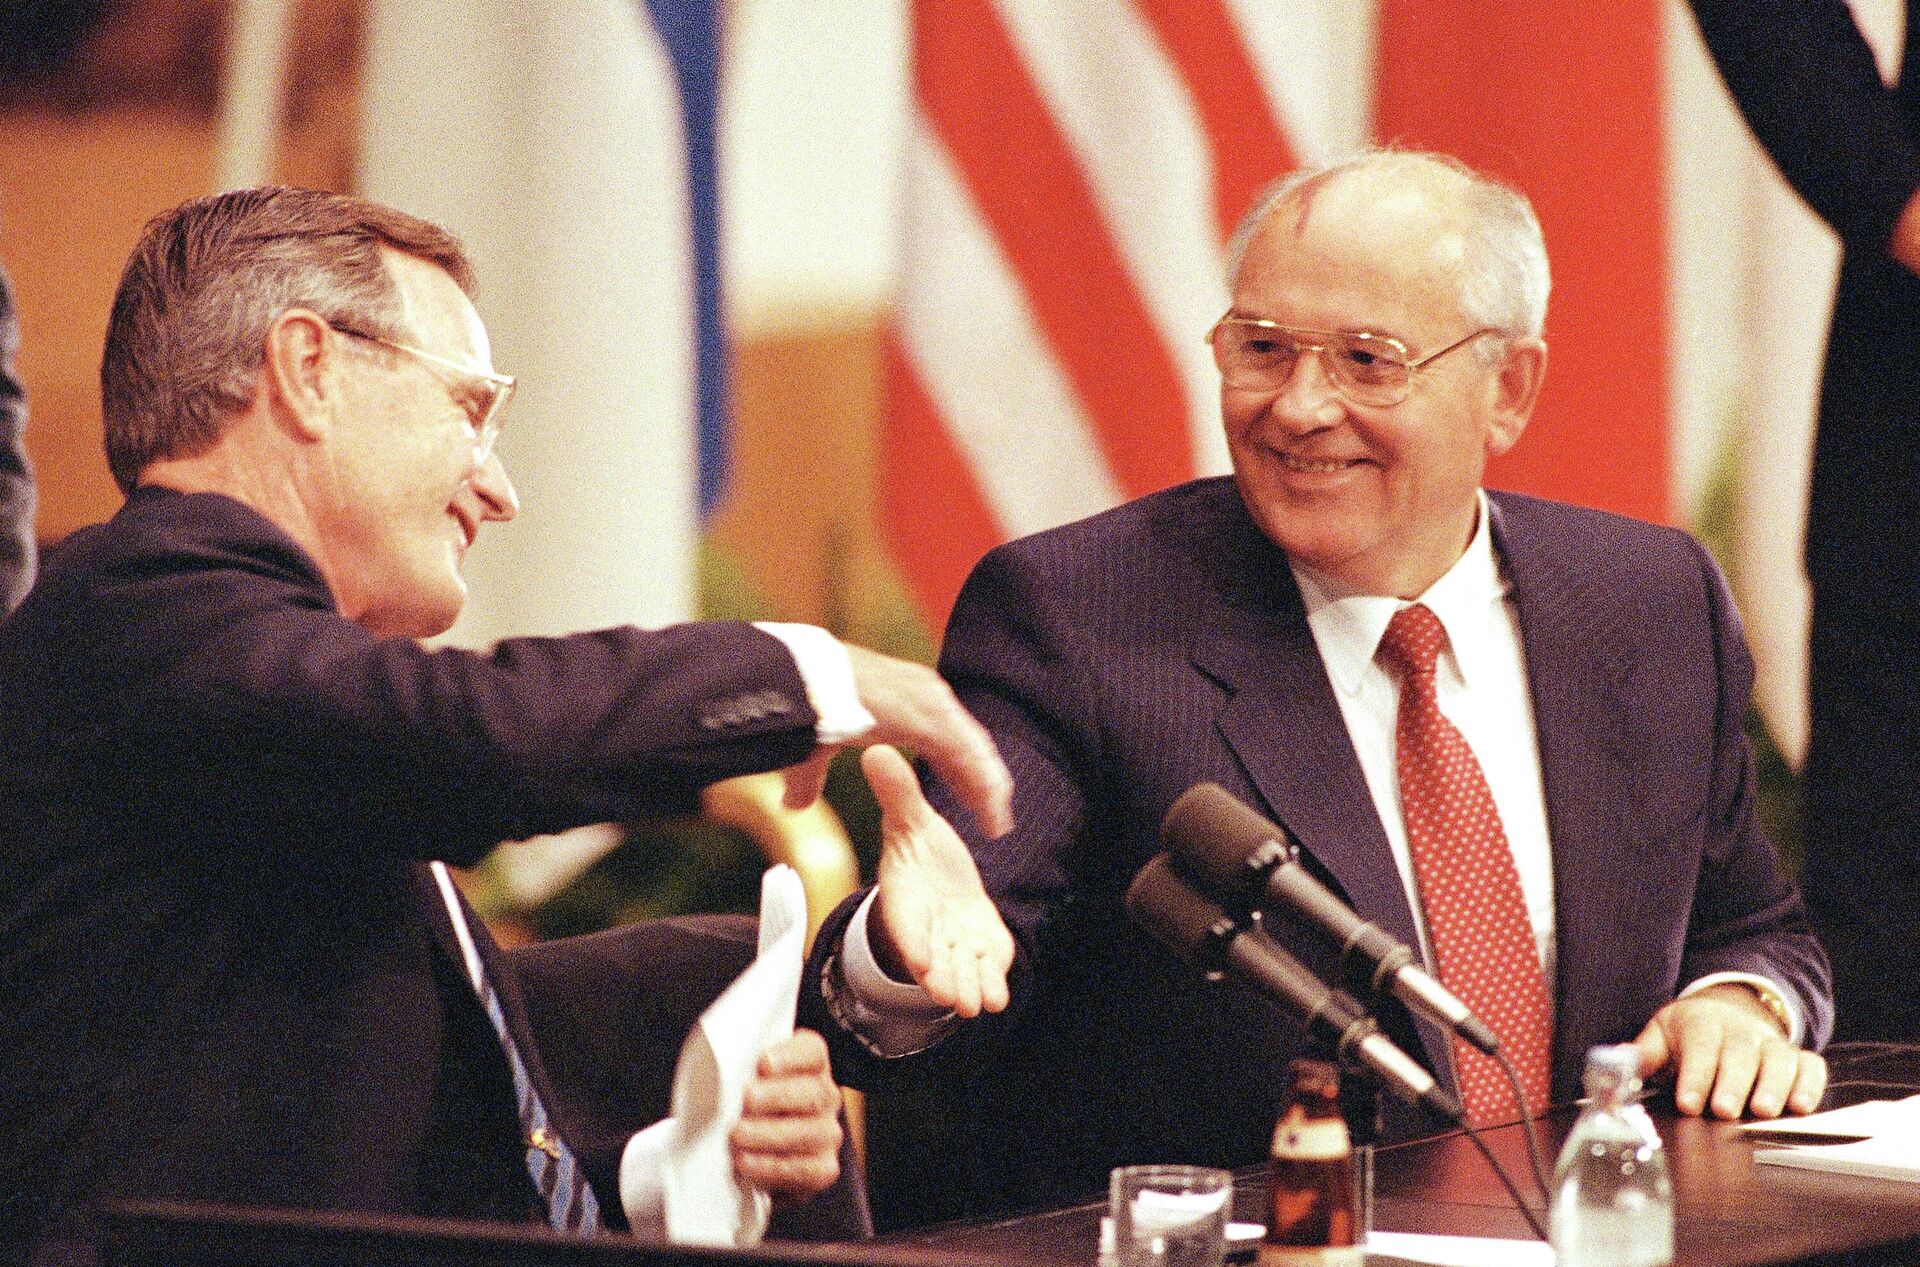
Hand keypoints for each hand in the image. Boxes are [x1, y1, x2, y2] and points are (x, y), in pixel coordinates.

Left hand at [730, 1029, 842, 1205]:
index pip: (812, 1052)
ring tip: (738, 1136)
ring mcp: (827, 1134)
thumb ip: (739, 1072)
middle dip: (777, 1097)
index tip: (763, 1064)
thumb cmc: (746, 1108)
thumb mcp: (743, 1081)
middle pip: (814, 1092)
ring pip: (810, 1132)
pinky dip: (772, 1166)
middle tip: (747, 1101)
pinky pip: (806, 1170)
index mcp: (809, 1065)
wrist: (754, 1154)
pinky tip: (746, 1162)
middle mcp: (825, 1097)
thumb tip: (718, 1071)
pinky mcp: (823, 1168)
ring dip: (769, 1134)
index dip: (790, 1057)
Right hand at [781, 646, 1013, 838]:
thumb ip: (812, 779)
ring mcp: (930, 702)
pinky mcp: (929, 713)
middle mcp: (925, 698)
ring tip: (997, 821)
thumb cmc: (805, 704)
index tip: (972, 802)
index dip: (961, 774)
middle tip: (992, 818)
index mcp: (906, 702)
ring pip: (973, 750)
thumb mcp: (816, 748)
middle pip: (966, 747)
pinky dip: (981, 782)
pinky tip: (991, 807)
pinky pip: (966, 752)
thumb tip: (794, 806)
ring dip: (986, 788)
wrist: (797, 678)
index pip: (946, 742)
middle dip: (978, 784)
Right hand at [865, 744, 1014, 1017]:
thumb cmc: (921, 852)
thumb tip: (876, 751)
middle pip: (933, 958)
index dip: (913, 942)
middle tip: (951, 995)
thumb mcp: (912, 820)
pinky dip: (990, 982)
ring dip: (967, 987)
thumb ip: (898, 794)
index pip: (905, 923)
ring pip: (959, 971)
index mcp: (906, 899)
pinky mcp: (979, 949)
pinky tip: (998, 996)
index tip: (920, 960)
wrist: (943, 880)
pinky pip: (984, 969)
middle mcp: (928, 928)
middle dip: (942, 977)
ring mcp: (954, 944)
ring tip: (978, 1004)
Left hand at [1631, 984, 1825, 1119]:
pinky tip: (1801, 1105)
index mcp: (1703, 1022)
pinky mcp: (1797, 1057)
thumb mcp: (1662, 1034)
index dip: (1695, 1074)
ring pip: (1778, 1059)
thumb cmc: (1690, 1031)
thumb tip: (1614, 1061)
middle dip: (1733, 1083)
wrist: (1728, 1010)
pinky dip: (1809, 1084)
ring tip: (1763, 1111)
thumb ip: (1643, 1054)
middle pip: (1740, 1053)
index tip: (1687, 1102)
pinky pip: (1810, 1066)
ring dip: (1774, 1085)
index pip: (1700, 1046)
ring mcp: (1771, 1043)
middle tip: (1724, 1110)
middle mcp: (1740, 1030)